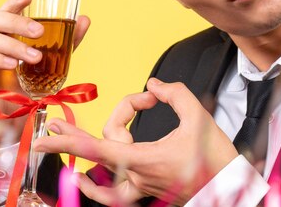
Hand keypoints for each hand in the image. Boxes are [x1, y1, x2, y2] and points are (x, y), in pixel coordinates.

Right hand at [0, 0, 89, 146]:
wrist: (12, 124)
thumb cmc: (27, 90)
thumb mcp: (50, 65)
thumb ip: (65, 43)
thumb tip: (84, 19)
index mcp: (4, 36)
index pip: (4, 11)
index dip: (14, 1)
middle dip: (16, 22)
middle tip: (40, 32)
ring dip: (13, 45)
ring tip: (34, 58)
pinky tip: (12, 66)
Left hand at [35, 78, 238, 205]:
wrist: (229, 187)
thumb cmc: (216, 158)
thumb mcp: (198, 117)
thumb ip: (174, 94)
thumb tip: (154, 86)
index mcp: (145, 159)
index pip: (96, 149)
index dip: (68, 142)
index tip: (52, 133)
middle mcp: (137, 175)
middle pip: (100, 151)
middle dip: (72, 139)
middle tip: (51, 127)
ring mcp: (140, 185)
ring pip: (104, 168)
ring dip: (84, 153)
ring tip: (65, 137)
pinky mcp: (147, 190)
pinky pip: (114, 195)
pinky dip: (96, 188)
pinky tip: (84, 181)